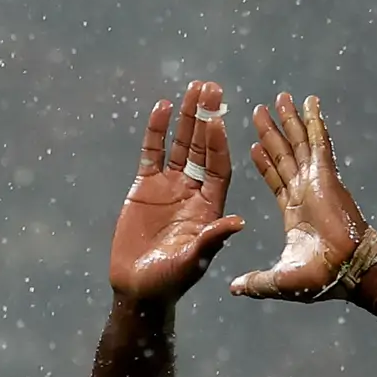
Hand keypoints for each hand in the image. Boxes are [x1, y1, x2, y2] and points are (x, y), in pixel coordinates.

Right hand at [109, 84, 249, 302]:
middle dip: (207, 119)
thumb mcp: (193, 261)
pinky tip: (162, 107)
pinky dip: (156, 131)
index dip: (218, 144)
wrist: (138, 288)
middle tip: (211, 88)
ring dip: (187, 117)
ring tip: (192, 89)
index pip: (218, 167)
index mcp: (210, 206)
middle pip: (203, 147)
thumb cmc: (170, 280)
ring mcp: (170, 185)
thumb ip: (212, 239)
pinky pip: (152, 152)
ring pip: (181, 144)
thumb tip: (238, 222)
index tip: (218, 121)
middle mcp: (193, 190)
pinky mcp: (145, 185)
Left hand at [229, 92, 374, 300]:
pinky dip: (314, 121)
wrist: (345, 271)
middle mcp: (304, 191)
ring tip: (280, 98)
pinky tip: (310, 102)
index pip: (275, 179)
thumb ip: (256, 280)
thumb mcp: (277, 279)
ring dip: (289, 120)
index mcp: (294, 211)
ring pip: (298, 143)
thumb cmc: (319, 279)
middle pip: (284, 154)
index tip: (253, 145)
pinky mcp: (325, 175)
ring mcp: (314, 180)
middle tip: (259, 110)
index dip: (265, 162)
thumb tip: (234, 288)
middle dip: (272, 132)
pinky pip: (318, 142)